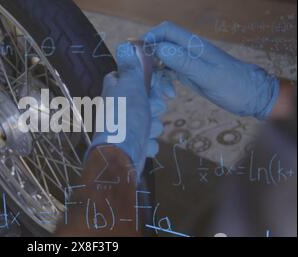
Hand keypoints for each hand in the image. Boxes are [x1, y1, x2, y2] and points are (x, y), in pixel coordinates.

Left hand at [88, 42, 172, 178]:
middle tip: (152, 109)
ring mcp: (125, 127)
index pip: (134, 78)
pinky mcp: (133, 145)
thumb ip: (130, 66)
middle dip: (154, 106)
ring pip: (151, 121)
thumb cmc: (125, 117)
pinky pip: (149, 139)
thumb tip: (125, 45)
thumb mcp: (130, 85)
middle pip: (147, 100)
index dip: (149, 81)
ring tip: (145, 130)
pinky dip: (149, 142)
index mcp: (115, 90)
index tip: (160, 87)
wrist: (121, 155)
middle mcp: (118, 107)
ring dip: (153, 126)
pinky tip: (143, 144)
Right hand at [143, 21, 279, 119]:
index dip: (150, 37)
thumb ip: (185, 62)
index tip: (139, 55)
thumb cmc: (234, 86)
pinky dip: (163, 81)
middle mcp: (189, 51)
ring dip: (154, 72)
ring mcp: (188, 62)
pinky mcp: (189, 74)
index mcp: (194, 46)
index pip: (166, 31)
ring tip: (154, 88)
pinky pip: (169, 72)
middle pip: (161, 43)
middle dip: (147, 56)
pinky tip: (167, 93)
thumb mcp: (209, 76)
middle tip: (140, 75)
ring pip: (162, 59)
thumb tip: (160, 48)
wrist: (252, 97)